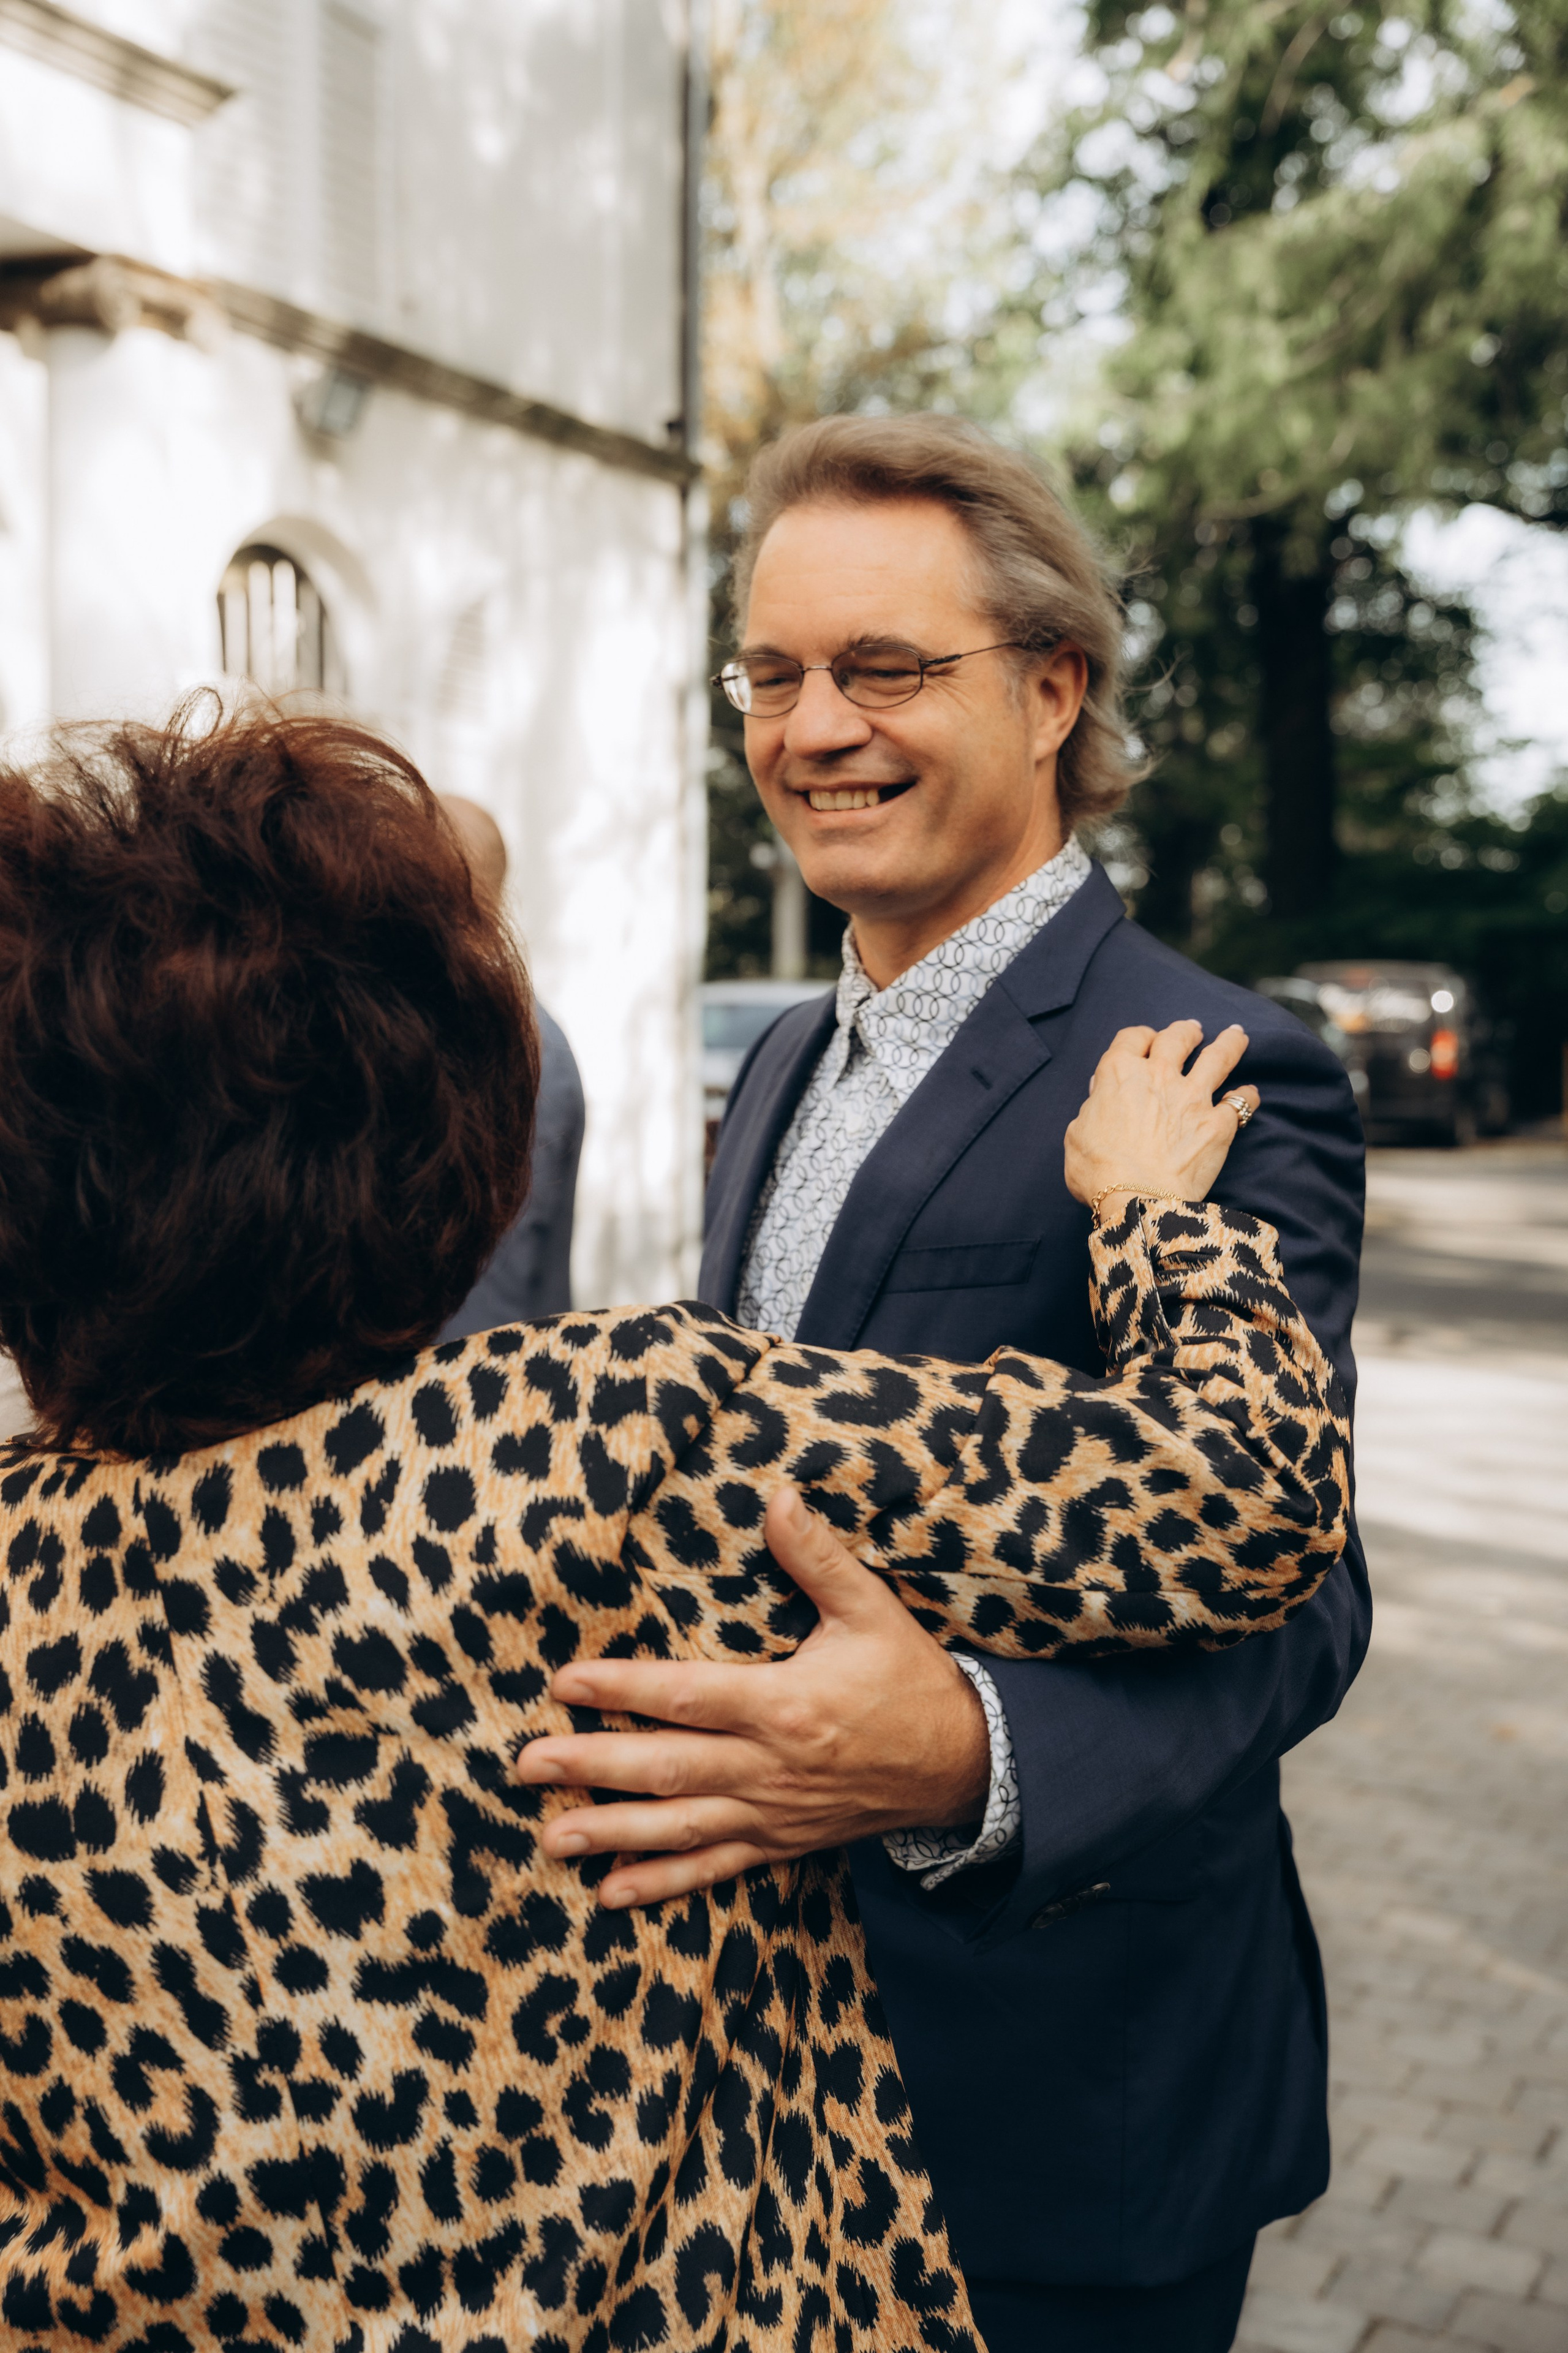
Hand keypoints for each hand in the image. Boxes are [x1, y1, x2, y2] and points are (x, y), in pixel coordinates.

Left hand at [511, 1486, 990, 1906]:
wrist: (965, 1764)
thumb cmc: (910, 1679)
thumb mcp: (872, 1608)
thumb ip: (818, 1557)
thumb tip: (778, 1498)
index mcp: (786, 1705)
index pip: (688, 1696)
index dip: (623, 1689)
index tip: (564, 1682)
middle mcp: (771, 1768)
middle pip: (667, 1769)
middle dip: (592, 1768)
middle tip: (526, 1765)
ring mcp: (773, 1814)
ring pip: (680, 1827)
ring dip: (611, 1835)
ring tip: (549, 1838)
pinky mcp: (781, 1844)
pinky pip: (715, 1868)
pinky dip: (663, 1885)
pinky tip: (611, 1894)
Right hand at [1064, 1019, 1259, 1217]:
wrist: (1137, 1199)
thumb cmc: (1098, 1171)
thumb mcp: (1077, 1134)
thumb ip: (1093, 1108)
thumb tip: (1101, 1096)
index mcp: (1119, 1074)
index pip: (1131, 1038)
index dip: (1139, 1037)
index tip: (1145, 1041)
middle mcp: (1158, 1076)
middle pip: (1176, 1038)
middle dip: (1184, 1031)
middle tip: (1191, 1029)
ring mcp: (1192, 1098)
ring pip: (1218, 1057)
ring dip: (1229, 1044)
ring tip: (1237, 1035)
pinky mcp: (1217, 1124)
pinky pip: (1240, 1103)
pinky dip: (1246, 1097)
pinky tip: (1250, 1094)